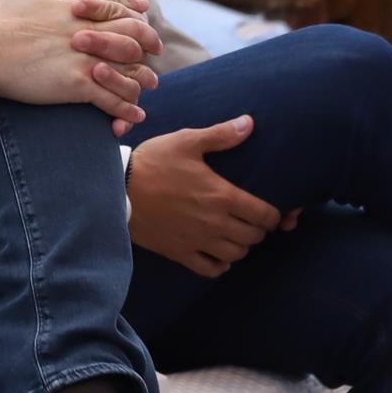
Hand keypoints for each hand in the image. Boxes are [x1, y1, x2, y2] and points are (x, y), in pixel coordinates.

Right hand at [0, 0, 163, 131]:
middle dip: (147, 51)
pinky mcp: (76, 85)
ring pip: (130, 73)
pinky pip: (113, 100)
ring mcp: (85, 60)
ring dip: (140, 85)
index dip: (138, 21)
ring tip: (142, 94)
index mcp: (79, 11)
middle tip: (150, 60)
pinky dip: (126, 111)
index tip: (143, 30)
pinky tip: (131, 118)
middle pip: (135, 40)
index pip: (123, 11)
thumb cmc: (0, 20)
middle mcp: (88, 34)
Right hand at [126, 118, 292, 278]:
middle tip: (252, 221)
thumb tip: (250, 123)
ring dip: (241, 247)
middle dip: (258, 230)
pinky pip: (210, 269)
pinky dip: (220, 265)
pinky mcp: (180, 252)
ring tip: (235, 236)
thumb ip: (221, 135)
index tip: (272, 213)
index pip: (264, 215)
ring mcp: (197, 240)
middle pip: (253, 237)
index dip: (274, 216)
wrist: (116, 189)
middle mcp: (215, 222)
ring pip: (236, 255)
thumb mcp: (186, 141)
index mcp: (222, 196)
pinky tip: (217, 254)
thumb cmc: (153, 162)